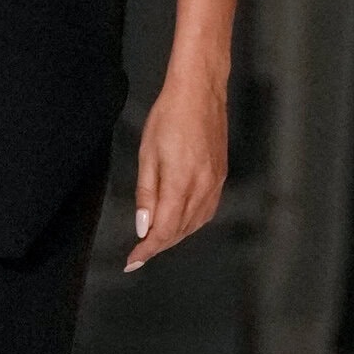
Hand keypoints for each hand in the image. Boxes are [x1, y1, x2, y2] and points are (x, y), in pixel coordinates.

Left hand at [125, 68, 227, 271]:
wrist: (200, 92)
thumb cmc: (170, 115)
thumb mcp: (147, 154)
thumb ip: (146, 194)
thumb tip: (144, 227)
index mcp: (182, 182)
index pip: (164, 230)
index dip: (147, 250)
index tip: (132, 261)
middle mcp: (203, 187)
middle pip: (180, 231)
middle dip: (158, 245)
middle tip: (139, 252)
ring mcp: (215, 183)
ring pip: (195, 224)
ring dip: (175, 236)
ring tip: (155, 240)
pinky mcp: (221, 176)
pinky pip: (207, 211)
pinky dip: (191, 223)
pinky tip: (180, 221)